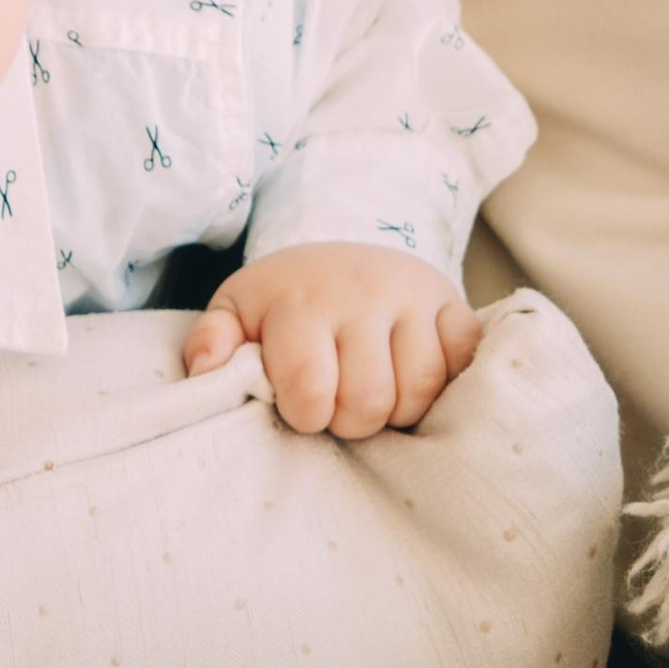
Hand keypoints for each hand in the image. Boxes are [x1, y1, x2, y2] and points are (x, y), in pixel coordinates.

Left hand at [182, 245, 481, 440]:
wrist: (341, 247)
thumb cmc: (285, 299)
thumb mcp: (237, 311)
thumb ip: (211, 341)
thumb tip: (205, 370)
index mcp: (301, 299)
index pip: (310, 389)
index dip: (307, 415)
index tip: (302, 405)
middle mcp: (361, 290)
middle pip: (369, 399)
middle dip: (351, 420)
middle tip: (340, 402)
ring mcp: (411, 294)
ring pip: (420, 389)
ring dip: (397, 410)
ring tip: (374, 391)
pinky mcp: (451, 302)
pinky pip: (463, 364)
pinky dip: (443, 386)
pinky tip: (412, 375)